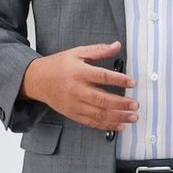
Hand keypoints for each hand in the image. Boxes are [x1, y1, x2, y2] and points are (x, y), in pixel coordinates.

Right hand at [23, 42, 137, 132]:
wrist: (37, 80)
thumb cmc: (58, 65)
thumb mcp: (77, 52)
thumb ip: (98, 50)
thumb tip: (117, 46)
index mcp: (79, 72)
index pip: (102, 77)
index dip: (119, 80)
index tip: (132, 83)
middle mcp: (77, 90)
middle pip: (102, 99)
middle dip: (121, 104)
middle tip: (135, 105)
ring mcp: (74, 104)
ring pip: (99, 114)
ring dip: (118, 117)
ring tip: (132, 117)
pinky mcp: (72, 114)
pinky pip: (91, 122)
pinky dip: (107, 126)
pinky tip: (119, 126)